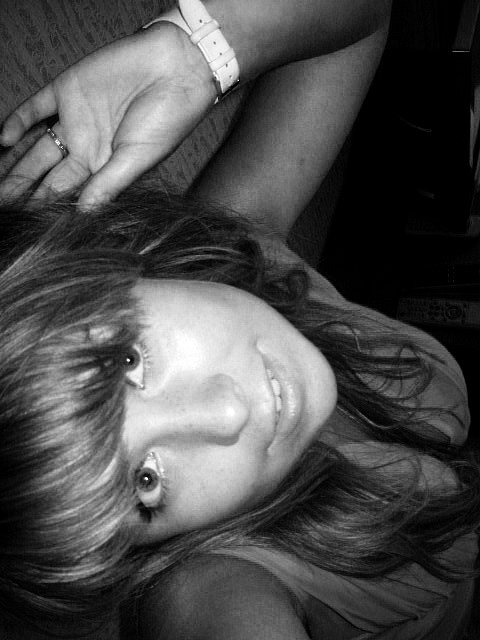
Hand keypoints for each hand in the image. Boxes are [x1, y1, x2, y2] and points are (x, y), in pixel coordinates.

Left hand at [0, 22, 216, 207]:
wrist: (177, 68)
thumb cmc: (169, 118)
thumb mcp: (138, 157)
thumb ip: (109, 184)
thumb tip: (84, 214)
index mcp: (106, 168)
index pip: (71, 194)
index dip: (50, 210)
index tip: (30, 228)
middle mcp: (88, 148)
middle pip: (48, 176)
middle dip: (26, 194)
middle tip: (5, 210)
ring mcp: (76, 120)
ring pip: (37, 148)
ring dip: (16, 166)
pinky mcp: (68, 90)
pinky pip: (36, 108)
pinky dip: (18, 121)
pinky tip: (4, 140)